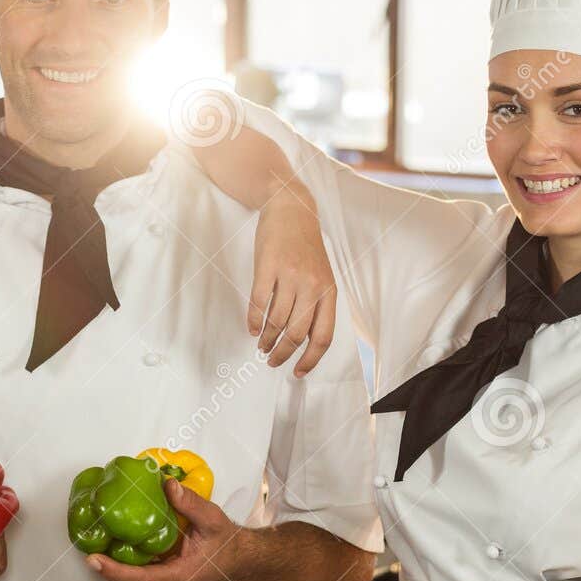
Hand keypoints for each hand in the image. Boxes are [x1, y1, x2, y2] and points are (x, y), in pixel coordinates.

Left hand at [85, 479, 243, 580]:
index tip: (93, 560)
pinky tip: (114, 550)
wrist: (240, 561)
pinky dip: (124, 569)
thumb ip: (190, 503)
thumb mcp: (212, 519)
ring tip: (95, 549)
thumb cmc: (227, 543)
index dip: (114, 571)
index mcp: (180, 576)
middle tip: (85, 549)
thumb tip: (166, 484)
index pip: (141, 579)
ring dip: (114, 571)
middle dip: (106, 571)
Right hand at [247, 182, 336, 376]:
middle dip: (283, 353)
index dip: (310, 359)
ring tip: (261, 345)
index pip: (323, 336)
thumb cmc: (306, 246)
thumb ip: (316, 304)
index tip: (298, 371)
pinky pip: (259, 302)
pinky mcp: (268, 266)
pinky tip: (251, 328)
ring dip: (267, 339)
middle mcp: (312, 286)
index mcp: (328, 291)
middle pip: (297, 333)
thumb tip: (304, 341)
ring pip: (277, 320)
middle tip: (272, 361)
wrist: (292, 209)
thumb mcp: (321, 275)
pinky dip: (253, 320)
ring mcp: (289, 275)